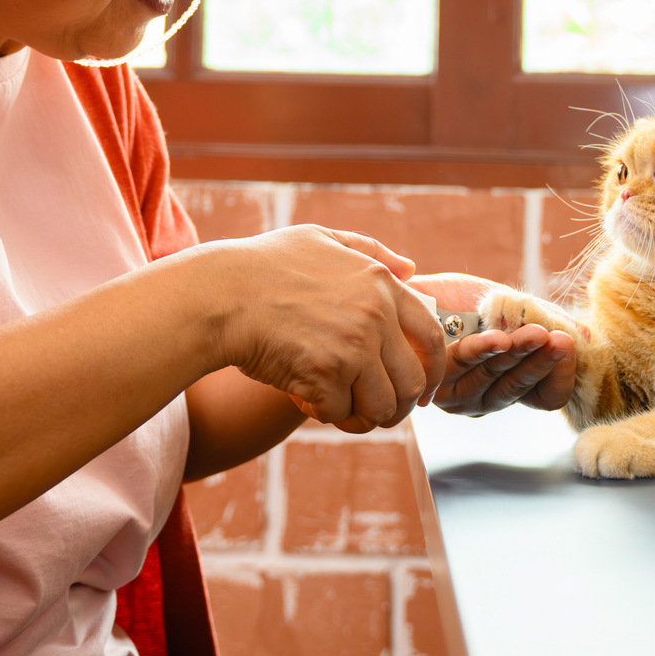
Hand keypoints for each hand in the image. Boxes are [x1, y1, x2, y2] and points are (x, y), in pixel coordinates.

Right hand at [212, 226, 446, 432]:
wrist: (220, 297)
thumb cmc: (264, 266)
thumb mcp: (322, 240)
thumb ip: (370, 252)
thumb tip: (411, 268)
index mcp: (381, 285)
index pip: (433, 337)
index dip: (434, 370)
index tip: (423, 391)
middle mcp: (375, 318)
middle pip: (412, 382)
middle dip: (400, 405)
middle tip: (379, 412)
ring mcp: (353, 350)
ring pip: (382, 406)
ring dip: (363, 416)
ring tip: (341, 408)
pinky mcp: (325, 378)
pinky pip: (339, 413)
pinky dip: (323, 412)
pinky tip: (302, 395)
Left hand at [407, 274, 576, 416]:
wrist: (418, 292)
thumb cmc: (465, 301)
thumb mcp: (514, 308)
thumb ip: (547, 322)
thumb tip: (584, 338)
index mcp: (512, 385)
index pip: (547, 396)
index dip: (560, 374)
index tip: (567, 343)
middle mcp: (489, 397)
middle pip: (524, 388)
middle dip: (545, 361)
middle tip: (561, 340)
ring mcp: (462, 396)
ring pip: (499, 379)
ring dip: (520, 354)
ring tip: (537, 333)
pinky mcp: (435, 383)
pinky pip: (465, 366)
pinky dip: (484, 350)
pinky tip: (499, 336)